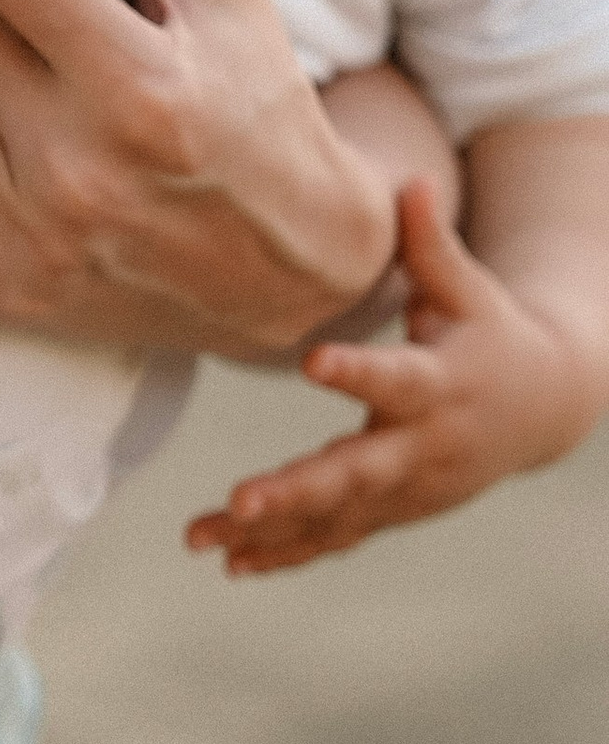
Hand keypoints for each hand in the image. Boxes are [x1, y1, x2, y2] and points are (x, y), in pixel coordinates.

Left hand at [185, 180, 604, 570]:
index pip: (398, 378)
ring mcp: (411, 490)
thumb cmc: (487, 329)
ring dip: (271, 533)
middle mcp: (426, 447)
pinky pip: (338, 538)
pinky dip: (287, 553)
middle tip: (240, 500)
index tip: (311, 363)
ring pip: (338, 518)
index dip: (359, 373)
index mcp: (443, 384)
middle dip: (299, 492)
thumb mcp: (469, 288)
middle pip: (359, 474)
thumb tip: (411, 180)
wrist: (543, 406)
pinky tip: (230, 564)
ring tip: (201, 539)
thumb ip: (432, 243)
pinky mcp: (396, 511)